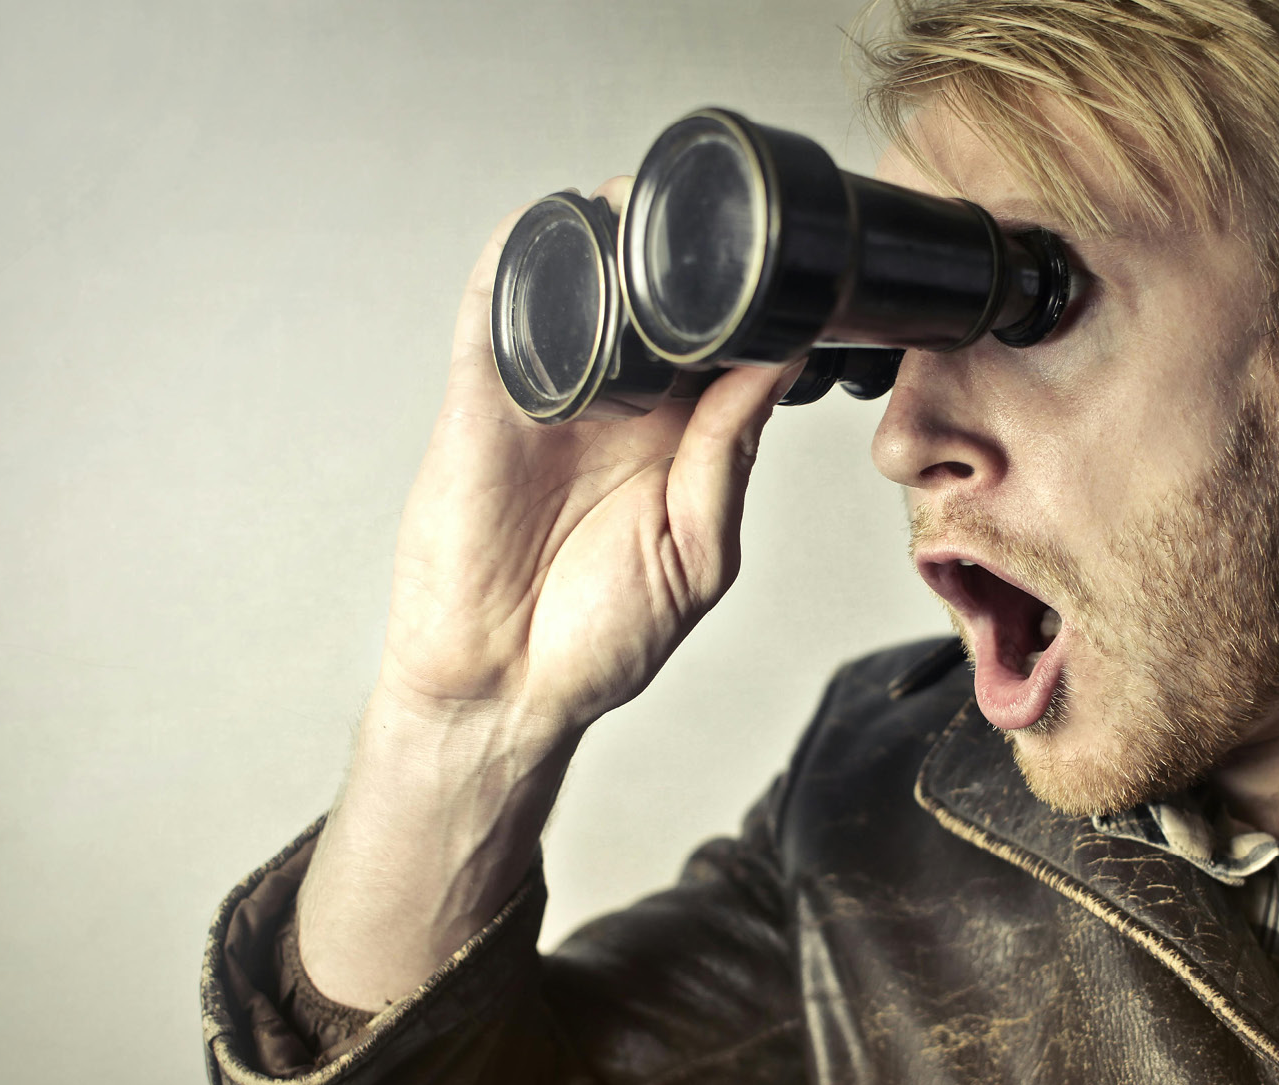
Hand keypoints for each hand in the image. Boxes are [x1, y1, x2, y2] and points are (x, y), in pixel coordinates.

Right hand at [296, 185, 794, 1009]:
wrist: (507, 687)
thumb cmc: (603, 638)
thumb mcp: (697, 550)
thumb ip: (728, 453)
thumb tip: (778, 363)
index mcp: (681, 436)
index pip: (722, 341)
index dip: (753, 295)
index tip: (795, 257)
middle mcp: (620, 404)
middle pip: (653, 294)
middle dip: (681, 246)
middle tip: (720, 213)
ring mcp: (551, 394)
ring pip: (579, 285)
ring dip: (605, 236)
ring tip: (641, 202)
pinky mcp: (483, 399)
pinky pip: (496, 309)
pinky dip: (522, 259)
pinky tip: (559, 232)